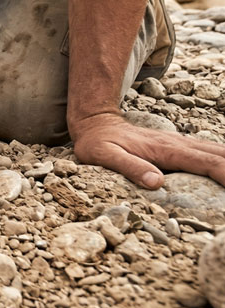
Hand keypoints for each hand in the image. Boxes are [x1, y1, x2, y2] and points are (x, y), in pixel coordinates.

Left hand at [70, 112, 224, 188]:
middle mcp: (181, 144)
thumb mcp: (104, 156)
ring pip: (221, 152)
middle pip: (223, 156)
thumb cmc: (98, 144)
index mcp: (167, 150)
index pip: (208, 164)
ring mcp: (183, 144)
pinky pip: (213, 153)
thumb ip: (129, 167)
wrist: (96, 125)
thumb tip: (155, 183)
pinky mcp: (182, 147)